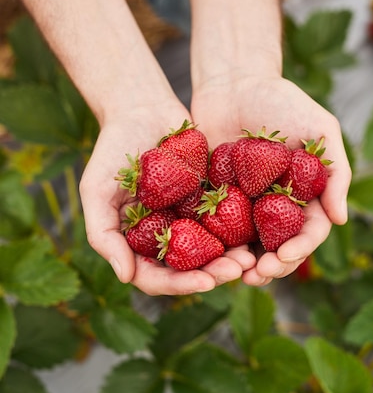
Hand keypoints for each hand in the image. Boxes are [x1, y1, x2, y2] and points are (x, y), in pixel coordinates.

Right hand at [79, 99, 255, 295]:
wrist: (143, 107)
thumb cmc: (113, 147)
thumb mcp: (96, 189)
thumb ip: (103, 234)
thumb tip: (126, 277)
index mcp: (136, 242)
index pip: (156, 277)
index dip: (179, 285)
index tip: (205, 282)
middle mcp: (164, 236)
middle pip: (189, 270)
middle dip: (213, 274)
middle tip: (236, 270)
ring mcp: (188, 220)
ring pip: (211, 251)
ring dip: (231, 259)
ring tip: (250, 258)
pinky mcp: (210, 201)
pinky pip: (228, 222)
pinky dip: (241, 231)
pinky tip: (256, 233)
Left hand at [190, 73, 351, 285]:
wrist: (233, 83)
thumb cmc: (282, 100)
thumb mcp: (320, 127)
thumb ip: (336, 171)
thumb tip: (341, 220)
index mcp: (303, 196)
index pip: (307, 232)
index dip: (299, 248)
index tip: (285, 256)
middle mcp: (275, 207)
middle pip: (278, 247)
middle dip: (271, 266)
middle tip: (258, 274)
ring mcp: (245, 205)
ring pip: (247, 246)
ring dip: (242, 265)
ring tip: (233, 274)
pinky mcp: (214, 199)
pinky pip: (215, 228)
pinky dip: (214, 246)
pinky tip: (207, 256)